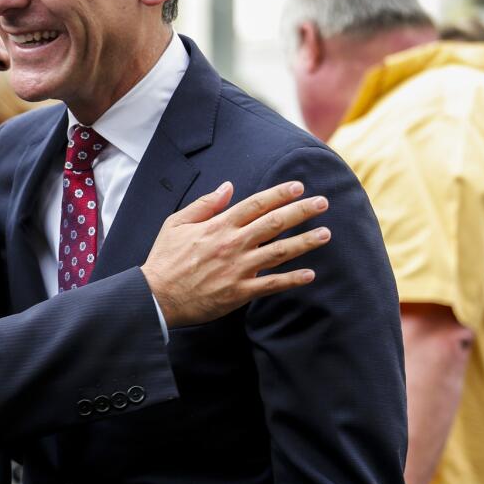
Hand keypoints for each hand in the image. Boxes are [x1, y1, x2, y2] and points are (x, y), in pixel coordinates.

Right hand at [141, 181, 329, 326]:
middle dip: (302, 211)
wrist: (156, 296)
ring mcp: (238, 268)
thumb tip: (228, 187)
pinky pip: (271, 284)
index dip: (279, 194)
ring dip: (305, 241)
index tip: (298, 187)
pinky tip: (310, 274)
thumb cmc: (164, 258)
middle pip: (275, 223)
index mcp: (218, 225)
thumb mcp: (176, 223)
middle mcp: (232, 244)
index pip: (256, 204)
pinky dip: (292, 279)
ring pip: (279, 251)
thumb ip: (204, 204)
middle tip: (323, 203)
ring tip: (326, 234)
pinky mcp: (239, 292)